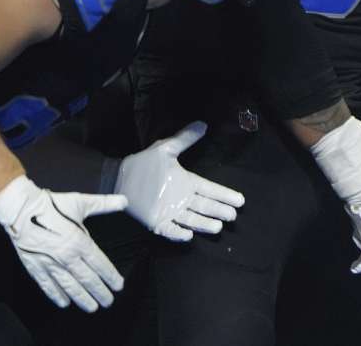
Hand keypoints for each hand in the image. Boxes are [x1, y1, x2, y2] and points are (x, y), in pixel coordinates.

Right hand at [0, 176, 126, 311]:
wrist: (21, 209)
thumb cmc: (51, 206)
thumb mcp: (81, 202)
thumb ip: (105, 204)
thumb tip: (124, 201)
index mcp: (80, 242)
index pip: (100, 264)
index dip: (111, 277)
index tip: (118, 285)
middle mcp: (67, 257)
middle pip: (88, 280)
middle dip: (100, 292)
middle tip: (108, 301)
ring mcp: (50, 264)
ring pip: (70, 287)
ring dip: (82, 298)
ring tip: (92, 307)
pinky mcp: (35, 267)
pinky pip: (48, 285)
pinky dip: (56, 295)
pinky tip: (64, 303)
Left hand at [116, 121, 244, 241]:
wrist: (120, 177)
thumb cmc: (144, 163)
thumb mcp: (166, 148)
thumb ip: (184, 138)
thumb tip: (203, 124)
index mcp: (187, 183)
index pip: (210, 190)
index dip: (225, 195)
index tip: (240, 200)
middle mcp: (182, 199)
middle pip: (205, 207)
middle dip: (219, 211)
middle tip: (232, 216)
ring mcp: (171, 211)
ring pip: (192, 220)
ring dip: (204, 224)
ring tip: (217, 227)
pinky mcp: (157, 222)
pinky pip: (170, 230)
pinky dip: (178, 234)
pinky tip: (188, 236)